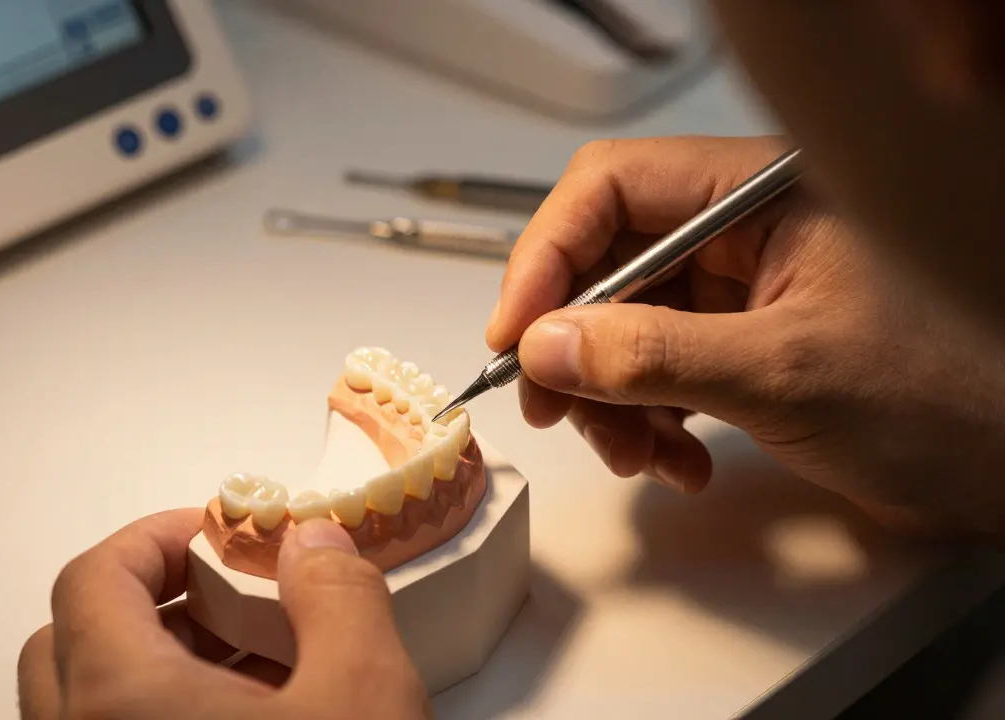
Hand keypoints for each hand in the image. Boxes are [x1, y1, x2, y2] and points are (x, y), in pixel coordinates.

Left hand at [18, 509, 429, 718]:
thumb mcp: (362, 695)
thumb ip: (338, 599)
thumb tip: (315, 545)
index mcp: (120, 702)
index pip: (93, 579)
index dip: (157, 538)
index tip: (217, 533)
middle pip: (72, 640)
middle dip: (153, 600)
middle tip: (227, 593)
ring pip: (89, 703)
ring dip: (158, 663)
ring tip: (253, 663)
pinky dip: (161, 714)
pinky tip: (250, 716)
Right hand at [488, 135, 1004, 537]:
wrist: (1003, 464)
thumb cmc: (942, 394)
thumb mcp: (784, 371)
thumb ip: (655, 356)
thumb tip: (547, 346)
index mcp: (760, 192)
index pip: (614, 188)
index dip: (549, 255)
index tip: (517, 331)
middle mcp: (739, 231)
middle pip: (604, 263)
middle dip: (573, 345)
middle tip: (551, 407)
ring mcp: (735, 292)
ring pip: (618, 327)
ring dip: (607, 399)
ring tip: (636, 455)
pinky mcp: (734, 347)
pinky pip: (651, 372)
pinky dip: (645, 422)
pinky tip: (676, 460)